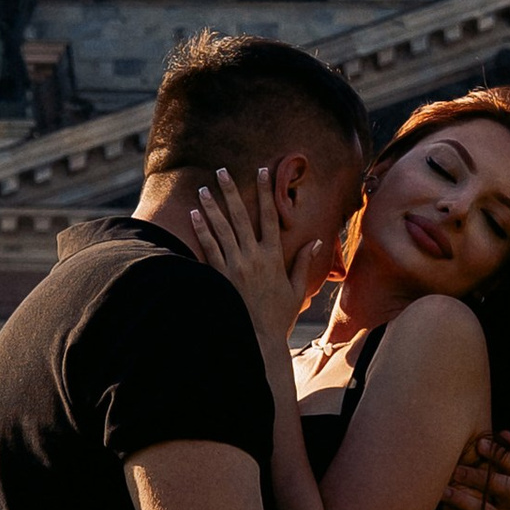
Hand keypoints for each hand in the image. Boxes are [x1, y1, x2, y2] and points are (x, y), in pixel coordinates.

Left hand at [190, 165, 325, 360]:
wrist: (260, 339)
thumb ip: (302, 263)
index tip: (261, 171)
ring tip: (203, 189)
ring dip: (211, 207)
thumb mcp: (296, 289)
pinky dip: (201, 230)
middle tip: (222, 170)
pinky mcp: (220, 277)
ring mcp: (235, 266)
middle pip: (240, 216)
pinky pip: (208, 248)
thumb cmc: (279, 316)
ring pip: (221, 229)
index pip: (269, 216)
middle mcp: (253, 257)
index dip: (265, 192)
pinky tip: (194, 215)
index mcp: (273, 256)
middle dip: (230, 191)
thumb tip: (315, 242)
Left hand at [437, 428, 509, 509]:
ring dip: (464, 499)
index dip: (500, 453)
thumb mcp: (484, 482)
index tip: (480, 443)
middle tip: (456, 470)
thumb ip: (490, 459)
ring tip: (444, 492)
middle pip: (507, 487)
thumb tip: (505, 432)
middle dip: (481, 477)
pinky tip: (443, 509)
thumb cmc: (478, 507)